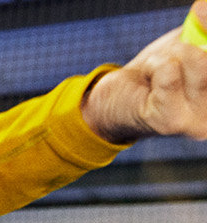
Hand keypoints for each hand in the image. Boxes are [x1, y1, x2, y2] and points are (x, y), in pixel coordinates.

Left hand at [81, 1, 206, 142]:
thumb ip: (202, 31)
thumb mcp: (187, 45)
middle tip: (171, 56)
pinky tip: (148, 80)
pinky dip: (153, 65)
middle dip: (191, 45)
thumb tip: (203, 8)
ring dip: (169, 55)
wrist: (112, 103)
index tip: (201, 12)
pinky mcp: (172, 123)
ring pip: (197, 59)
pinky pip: (169, 72)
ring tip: (158, 70)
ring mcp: (199, 123)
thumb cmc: (157, 73)